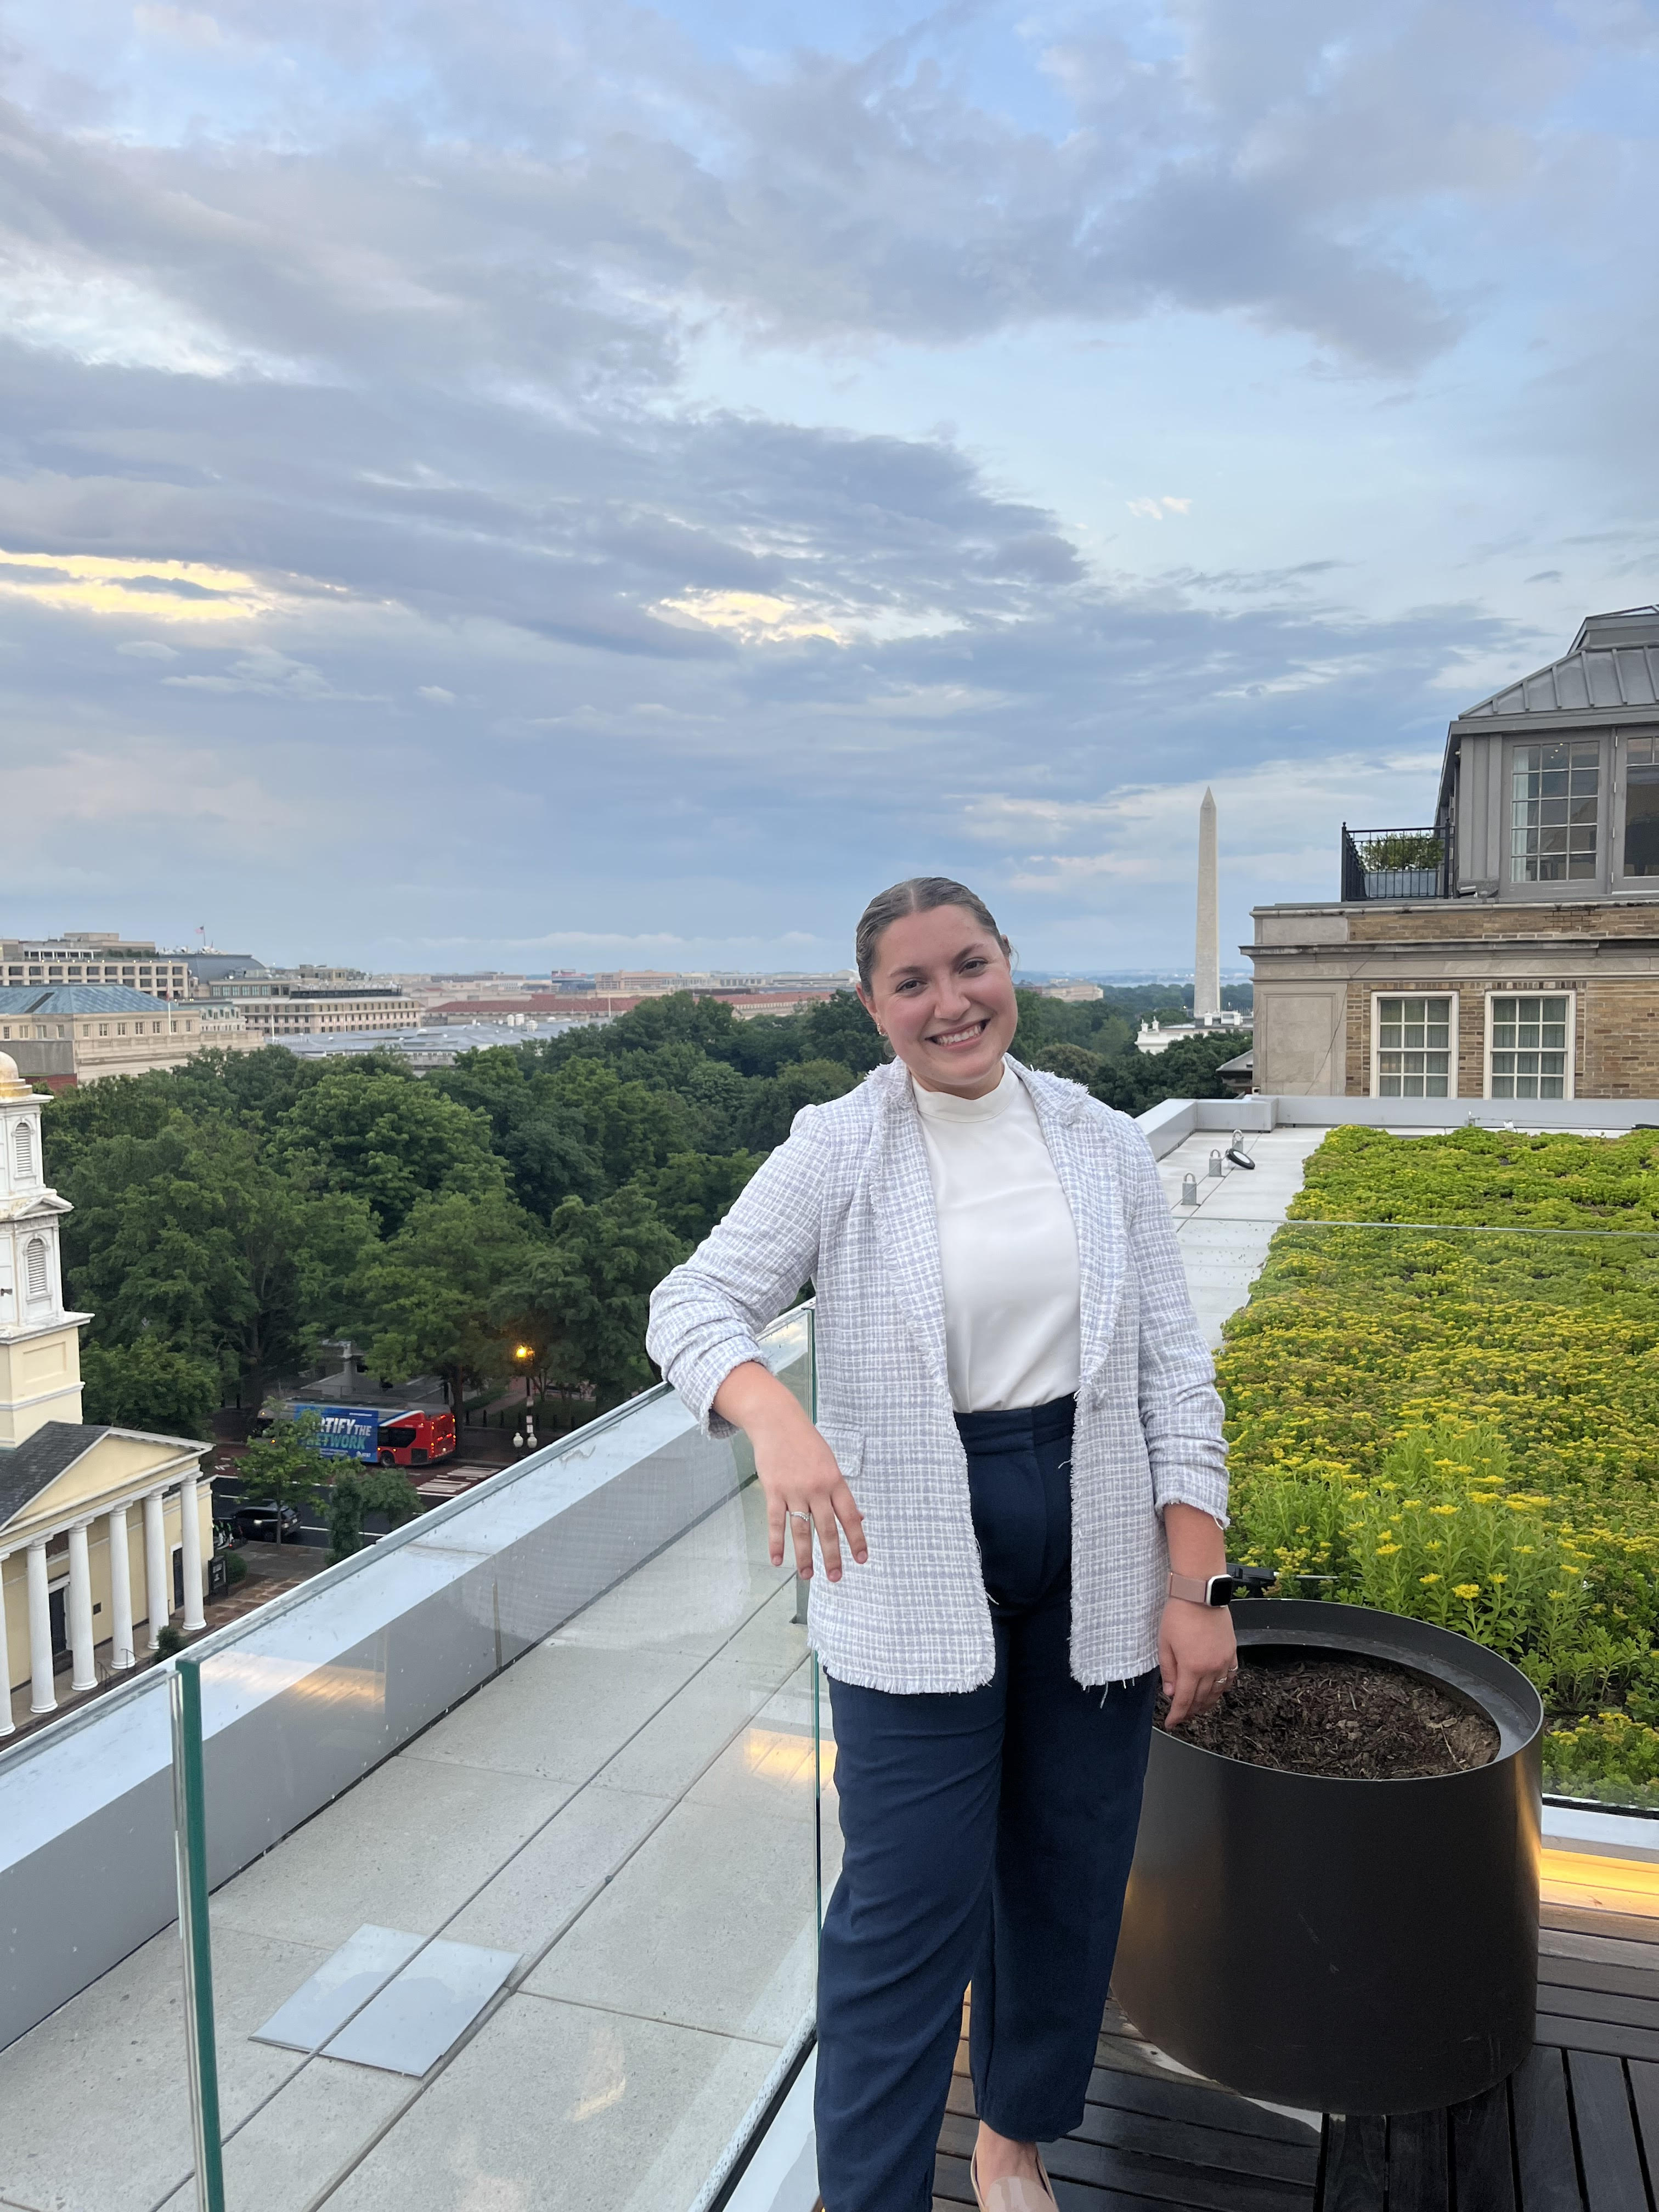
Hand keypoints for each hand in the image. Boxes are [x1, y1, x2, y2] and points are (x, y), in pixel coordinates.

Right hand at [711, 1362, 867, 1582]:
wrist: (777, 1422)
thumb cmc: (807, 1443)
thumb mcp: (831, 1464)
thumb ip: (841, 1493)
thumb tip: (859, 1519)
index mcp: (835, 1481)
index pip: (850, 1516)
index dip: (857, 1539)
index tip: (862, 1560)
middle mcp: (817, 1488)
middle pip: (826, 1529)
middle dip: (832, 1556)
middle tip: (836, 1578)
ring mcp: (794, 1490)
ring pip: (801, 1530)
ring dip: (804, 1556)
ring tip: (808, 1576)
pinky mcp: (773, 1490)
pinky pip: (776, 1522)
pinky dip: (776, 1543)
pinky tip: (778, 1561)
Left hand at [1159, 1599, 1236, 1726]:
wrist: (1200, 1594)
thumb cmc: (1179, 1615)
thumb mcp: (1164, 1644)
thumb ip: (1168, 1671)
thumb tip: (1170, 1693)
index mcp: (1191, 1668)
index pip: (1184, 1700)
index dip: (1177, 1715)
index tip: (1171, 1723)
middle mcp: (1210, 1668)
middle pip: (1201, 1699)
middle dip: (1190, 1711)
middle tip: (1182, 1715)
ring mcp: (1223, 1661)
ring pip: (1217, 1692)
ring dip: (1206, 1703)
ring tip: (1197, 1708)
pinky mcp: (1231, 1652)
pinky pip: (1230, 1677)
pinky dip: (1222, 1688)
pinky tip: (1216, 1690)